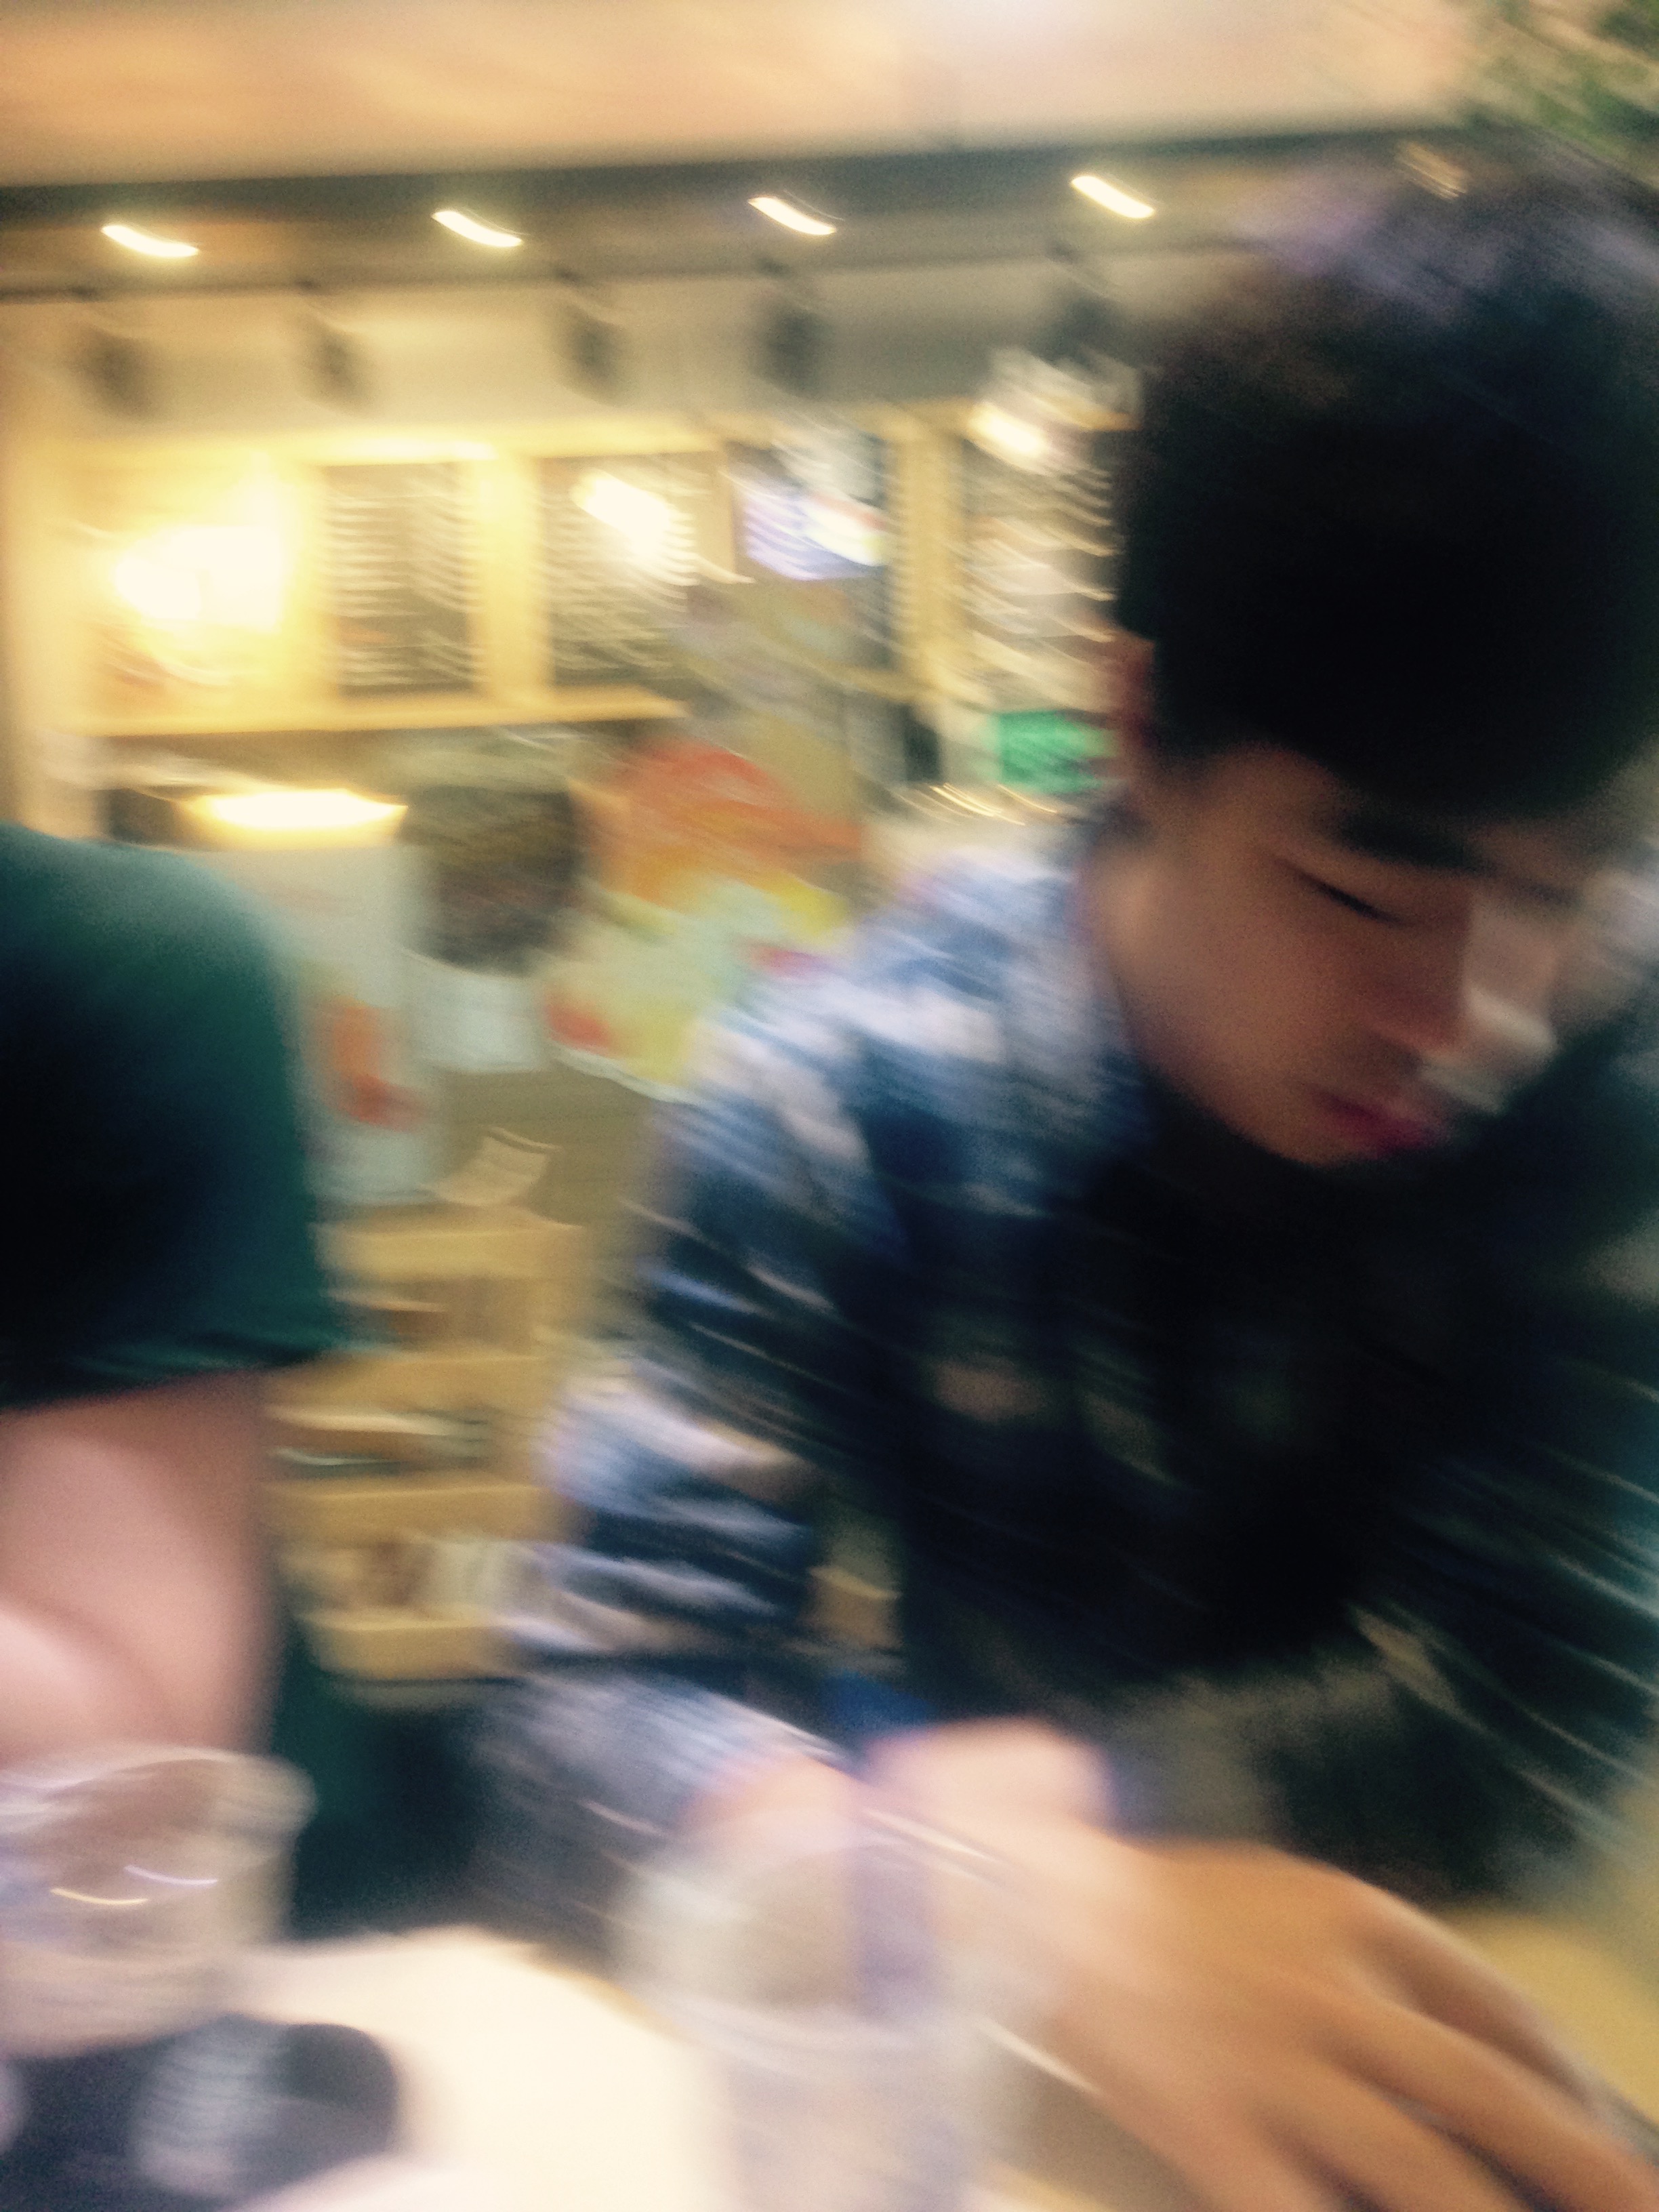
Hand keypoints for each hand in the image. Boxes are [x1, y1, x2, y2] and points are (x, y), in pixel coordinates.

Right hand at [1010, 1832, 1655, 2211]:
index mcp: (1351, 1919)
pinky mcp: (1218, 2137)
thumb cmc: (1157, 1897)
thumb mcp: (1277, 1887)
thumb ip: (1358, 1947)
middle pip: (1487, 2092)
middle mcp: (1334, 1997)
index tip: (1598, 2111)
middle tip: (1645, 2203)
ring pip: (1421, 2173)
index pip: (1492, 2001)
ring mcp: (1278, 2073)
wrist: (1035, 1906)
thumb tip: (1444, 2023)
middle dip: (1581, 2160)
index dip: (1560, 2068)